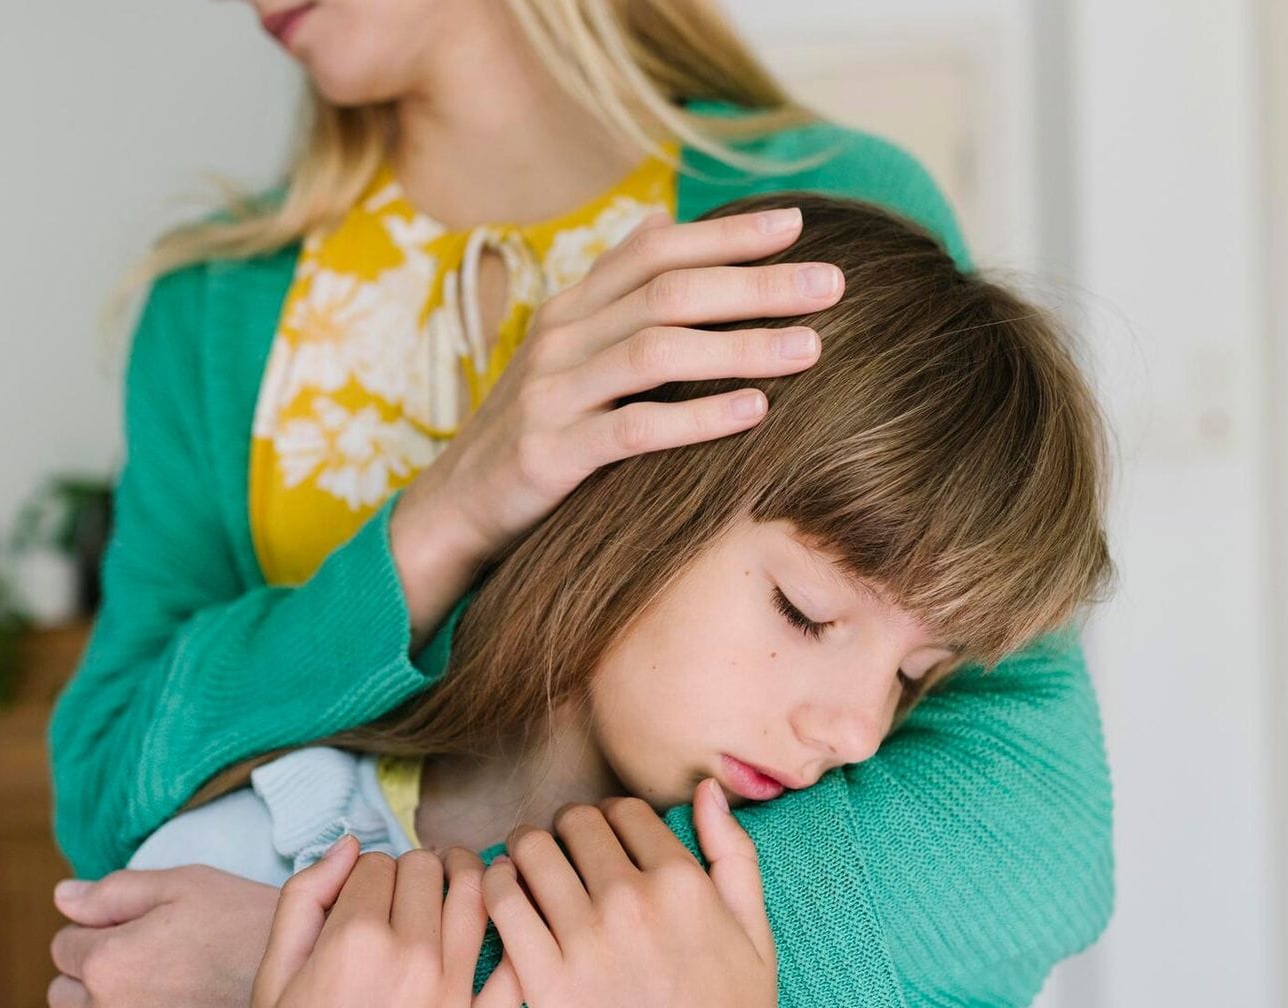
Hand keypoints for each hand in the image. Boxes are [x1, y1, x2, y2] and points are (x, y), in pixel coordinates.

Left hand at [46, 865, 276, 1007]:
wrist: (305, 992)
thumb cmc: (251, 931)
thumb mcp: (190, 887)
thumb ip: (117, 892)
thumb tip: (63, 897)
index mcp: (111, 958)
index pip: (65, 946)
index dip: (97, 934)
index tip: (132, 935)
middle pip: (62, 992)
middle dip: (92, 977)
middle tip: (141, 970)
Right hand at [251, 837, 522, 1007]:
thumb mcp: (275, 971)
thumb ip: (305, 897)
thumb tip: (350, 843)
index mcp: (354, 940)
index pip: (379, 863)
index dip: (371, 872)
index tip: (368, 894)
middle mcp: (408, 961)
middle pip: (428, 870)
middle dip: (415, 870)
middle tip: (409, 889)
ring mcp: (450, 997)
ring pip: (478, 897)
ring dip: (467, 880)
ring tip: (456, 884)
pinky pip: (515, 968)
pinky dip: (515, 936)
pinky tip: (504, 921)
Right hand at [390, 206, 841, 637]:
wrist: (455, 508)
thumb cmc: (534, 427)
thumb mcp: (568, 351)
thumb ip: (615, 290)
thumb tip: (661, 218)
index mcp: (572, 308)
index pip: (656, 249)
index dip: (727, 234)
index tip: (798, 225)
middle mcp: (562, 338)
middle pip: (669, 292)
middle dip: (756, 284)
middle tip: (832, 284)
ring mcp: (553, 394)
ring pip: (657, 352)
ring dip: (740, 346)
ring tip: (810, 347)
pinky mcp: (551, 453)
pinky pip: (634, 428)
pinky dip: (698, 417)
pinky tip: (755, 411)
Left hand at [484, 780, 780, 1007]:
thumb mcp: (756, 934)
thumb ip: (734, 855)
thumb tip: (707, 791)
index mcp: (683, 884)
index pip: (625, 810)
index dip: (614, 819)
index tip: (609, 842)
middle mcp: (632, 902)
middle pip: (575, 822)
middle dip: (571, 831)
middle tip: (569, 855)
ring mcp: (585, 942)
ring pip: (532, 850)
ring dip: (529, 851)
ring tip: (535, 871)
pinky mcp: (546, 983)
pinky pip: (503, 902)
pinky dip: (498, 886)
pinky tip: (510, 897)